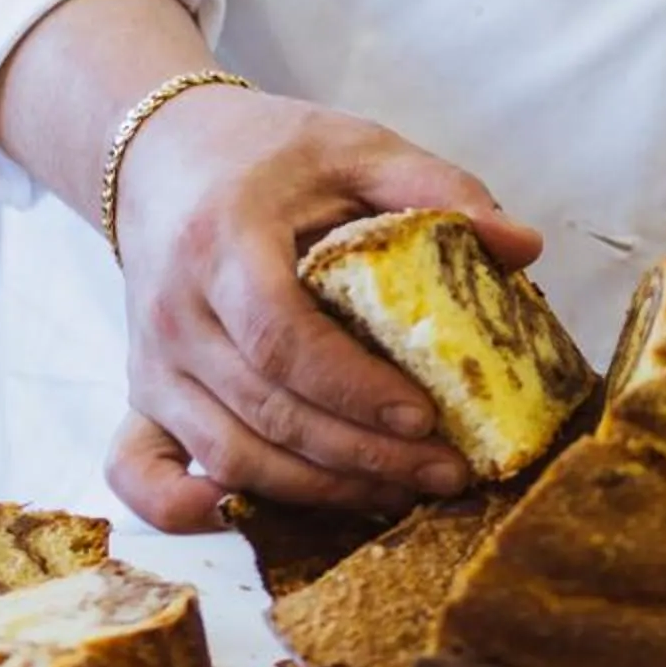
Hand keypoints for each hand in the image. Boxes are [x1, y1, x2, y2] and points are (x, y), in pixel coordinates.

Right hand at [107, 85, 541, 532]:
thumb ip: (438, 189)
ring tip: (398, 491)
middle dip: (360, 454)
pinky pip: (142, 471)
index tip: (426, 415)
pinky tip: (248, 518)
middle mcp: (176, 312)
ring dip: (314, 488)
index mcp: (225, 241)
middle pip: (265, 410)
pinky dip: (184, 510)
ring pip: (227, 453)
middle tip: (444, 470)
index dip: (354, 388)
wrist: (166, 154)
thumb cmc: (273, 153)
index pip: (282, 338)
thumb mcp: (357, 148)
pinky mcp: (140, 392)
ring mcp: (151, 360)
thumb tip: (525, 246)